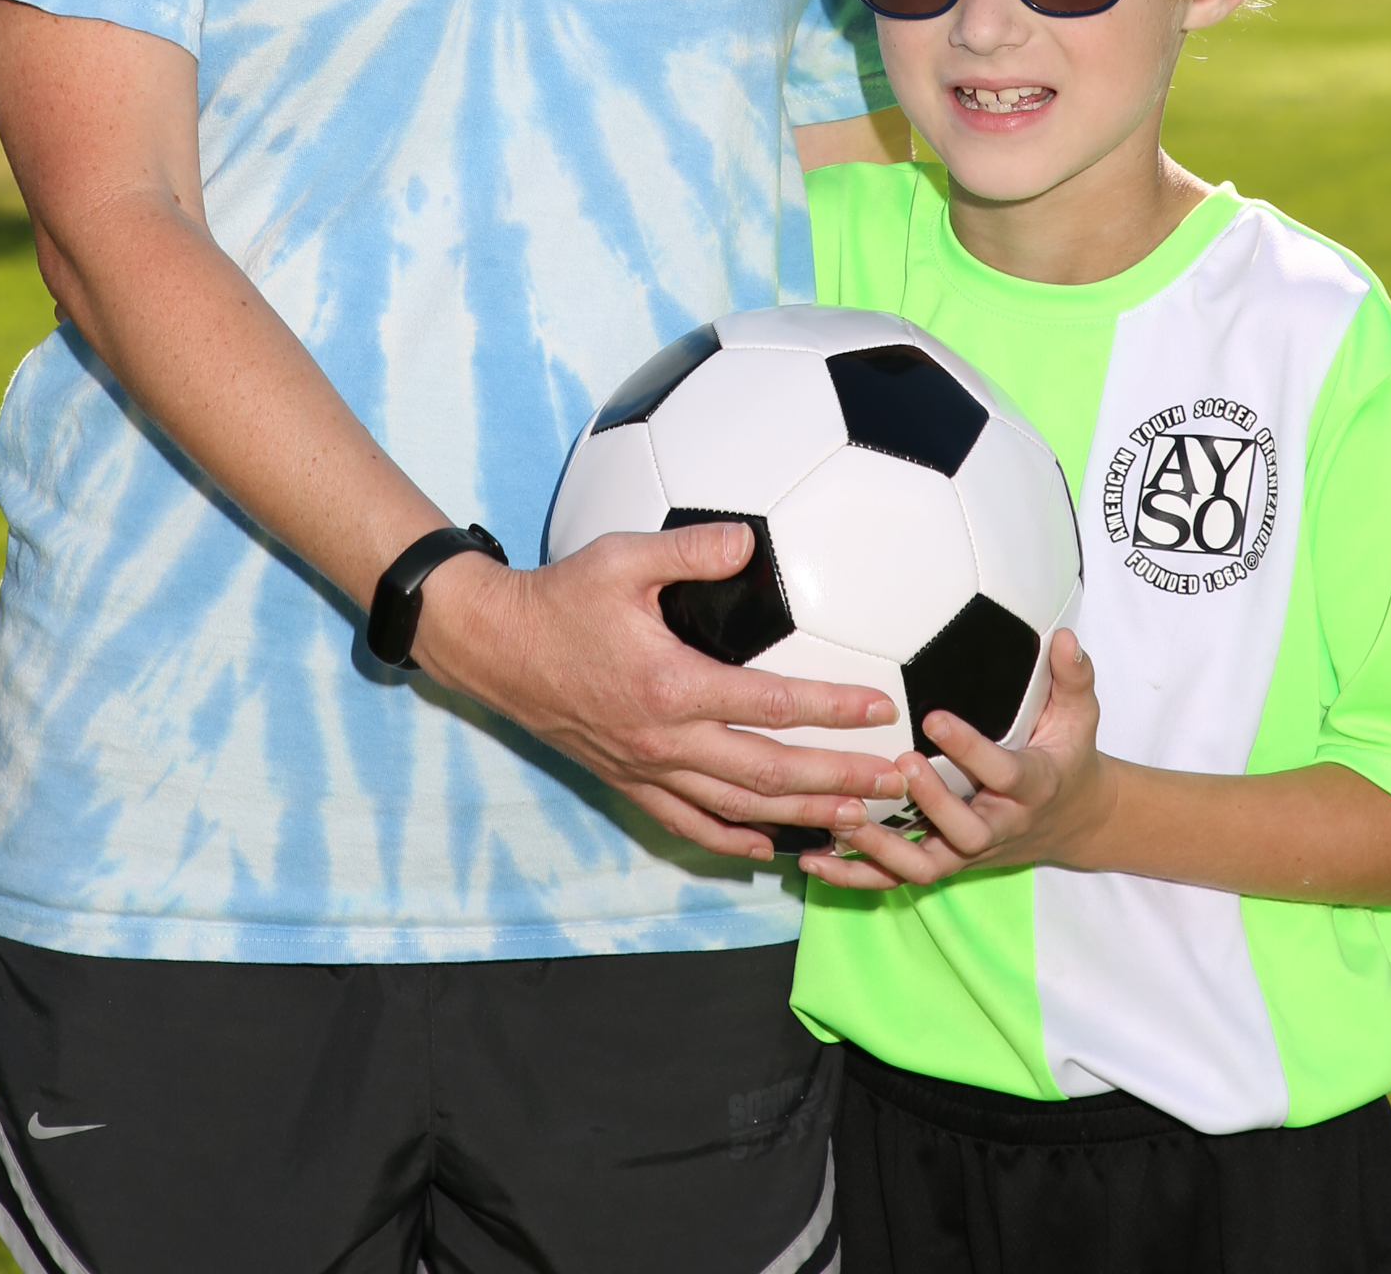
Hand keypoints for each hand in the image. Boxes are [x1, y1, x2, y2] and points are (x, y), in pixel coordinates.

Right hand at [414, 520, 906, 861]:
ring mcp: (645, 769)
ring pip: (737, 808)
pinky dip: (732, 840)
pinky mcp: (628, 781)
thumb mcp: (621, 557)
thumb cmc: (561, 596)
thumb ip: (691, 552)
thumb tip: (748, 542)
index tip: (881, 708)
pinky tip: (769, 847)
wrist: (495, 647)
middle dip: (838, 782)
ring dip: (801, 817)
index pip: (771, 704)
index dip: (832, 708)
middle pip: (768, 773)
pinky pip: (687, 824)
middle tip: (895, 784)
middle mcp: (663, 740)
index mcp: (671, 684)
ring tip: (857, 822)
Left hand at [798, 628, 1113, 892]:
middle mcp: (1000, 826)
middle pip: (965, 831)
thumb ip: (1073, 677)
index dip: (970, 750)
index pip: (1004, 774)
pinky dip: (857, 875)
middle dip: (930, 802)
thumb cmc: (1066, 754)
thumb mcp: (1079, 715)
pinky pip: (898, 879)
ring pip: (925, 865)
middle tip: (896, 764)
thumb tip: (1064, 638)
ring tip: (842, 817)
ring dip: (882, 848)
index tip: (934, 717)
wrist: (1072, 819)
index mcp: (1032, 787)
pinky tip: (814, 857)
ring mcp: (967, 851)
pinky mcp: (944, 862)